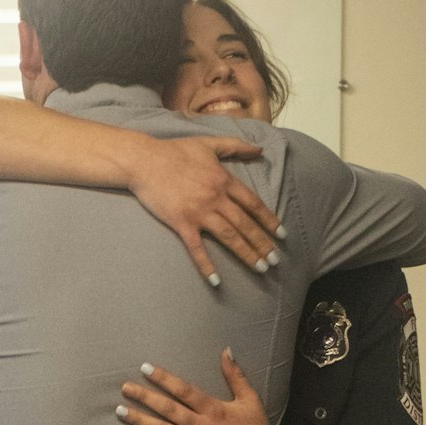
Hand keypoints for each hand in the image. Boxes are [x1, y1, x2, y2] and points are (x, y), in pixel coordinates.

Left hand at [116, 351, 288, 424]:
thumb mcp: (250, 400)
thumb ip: (235, 375)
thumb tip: (226, 350)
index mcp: (213, 409)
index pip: (183, 390)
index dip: (163, 378)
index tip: (145, 368)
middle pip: (167, 409)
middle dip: (144, 397)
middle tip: (125, 388)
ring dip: (140, 420)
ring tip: (121, 411)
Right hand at [128, 137, 284, 285]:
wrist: (144, 161)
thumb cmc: (175, 151)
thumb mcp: (209, 143)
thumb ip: (235, 146)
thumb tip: (258, 149)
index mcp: (224, 180)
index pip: (253, 204)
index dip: (269, 220)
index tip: (281, 235)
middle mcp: (216, 197)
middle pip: (245, 224)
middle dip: (263, 243)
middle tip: (275, 261)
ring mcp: (199, 212)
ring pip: (229, 236)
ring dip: (247, 254)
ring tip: (261, 268)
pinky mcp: (182, 223)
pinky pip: (197, 248)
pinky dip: (207, 265)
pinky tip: (216, 281)